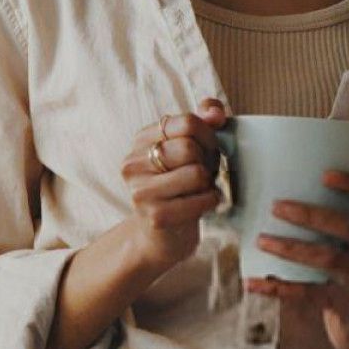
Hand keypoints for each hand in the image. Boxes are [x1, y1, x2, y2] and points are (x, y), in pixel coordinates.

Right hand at [116, 99, 228, 272]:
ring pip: (195, 173)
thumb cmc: (181, 187)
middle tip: (204, 174)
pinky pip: (200, 199)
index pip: (186, 122)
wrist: (164, 236)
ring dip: (208, 183)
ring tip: (200, 189)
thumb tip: (215, 112)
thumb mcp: (191, 148)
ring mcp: (140, 191)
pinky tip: (202, 205)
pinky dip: (210, 201)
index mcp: (141, 140)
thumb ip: (204, 122)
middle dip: (208, 161)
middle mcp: (133, 163)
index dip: (208, 135)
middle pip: (189, 148)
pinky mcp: (155, 216)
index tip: (208, 149)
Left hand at [244, 170, 348, 348]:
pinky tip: (253, 282)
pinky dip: (277, 287)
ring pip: (328, 258)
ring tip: (261, 239)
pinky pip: (307, 293)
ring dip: (291, 248)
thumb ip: (335, 222)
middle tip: (277, 207)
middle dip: (312, 215)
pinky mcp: (342, 304)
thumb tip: (282, 190)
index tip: (325, 175)